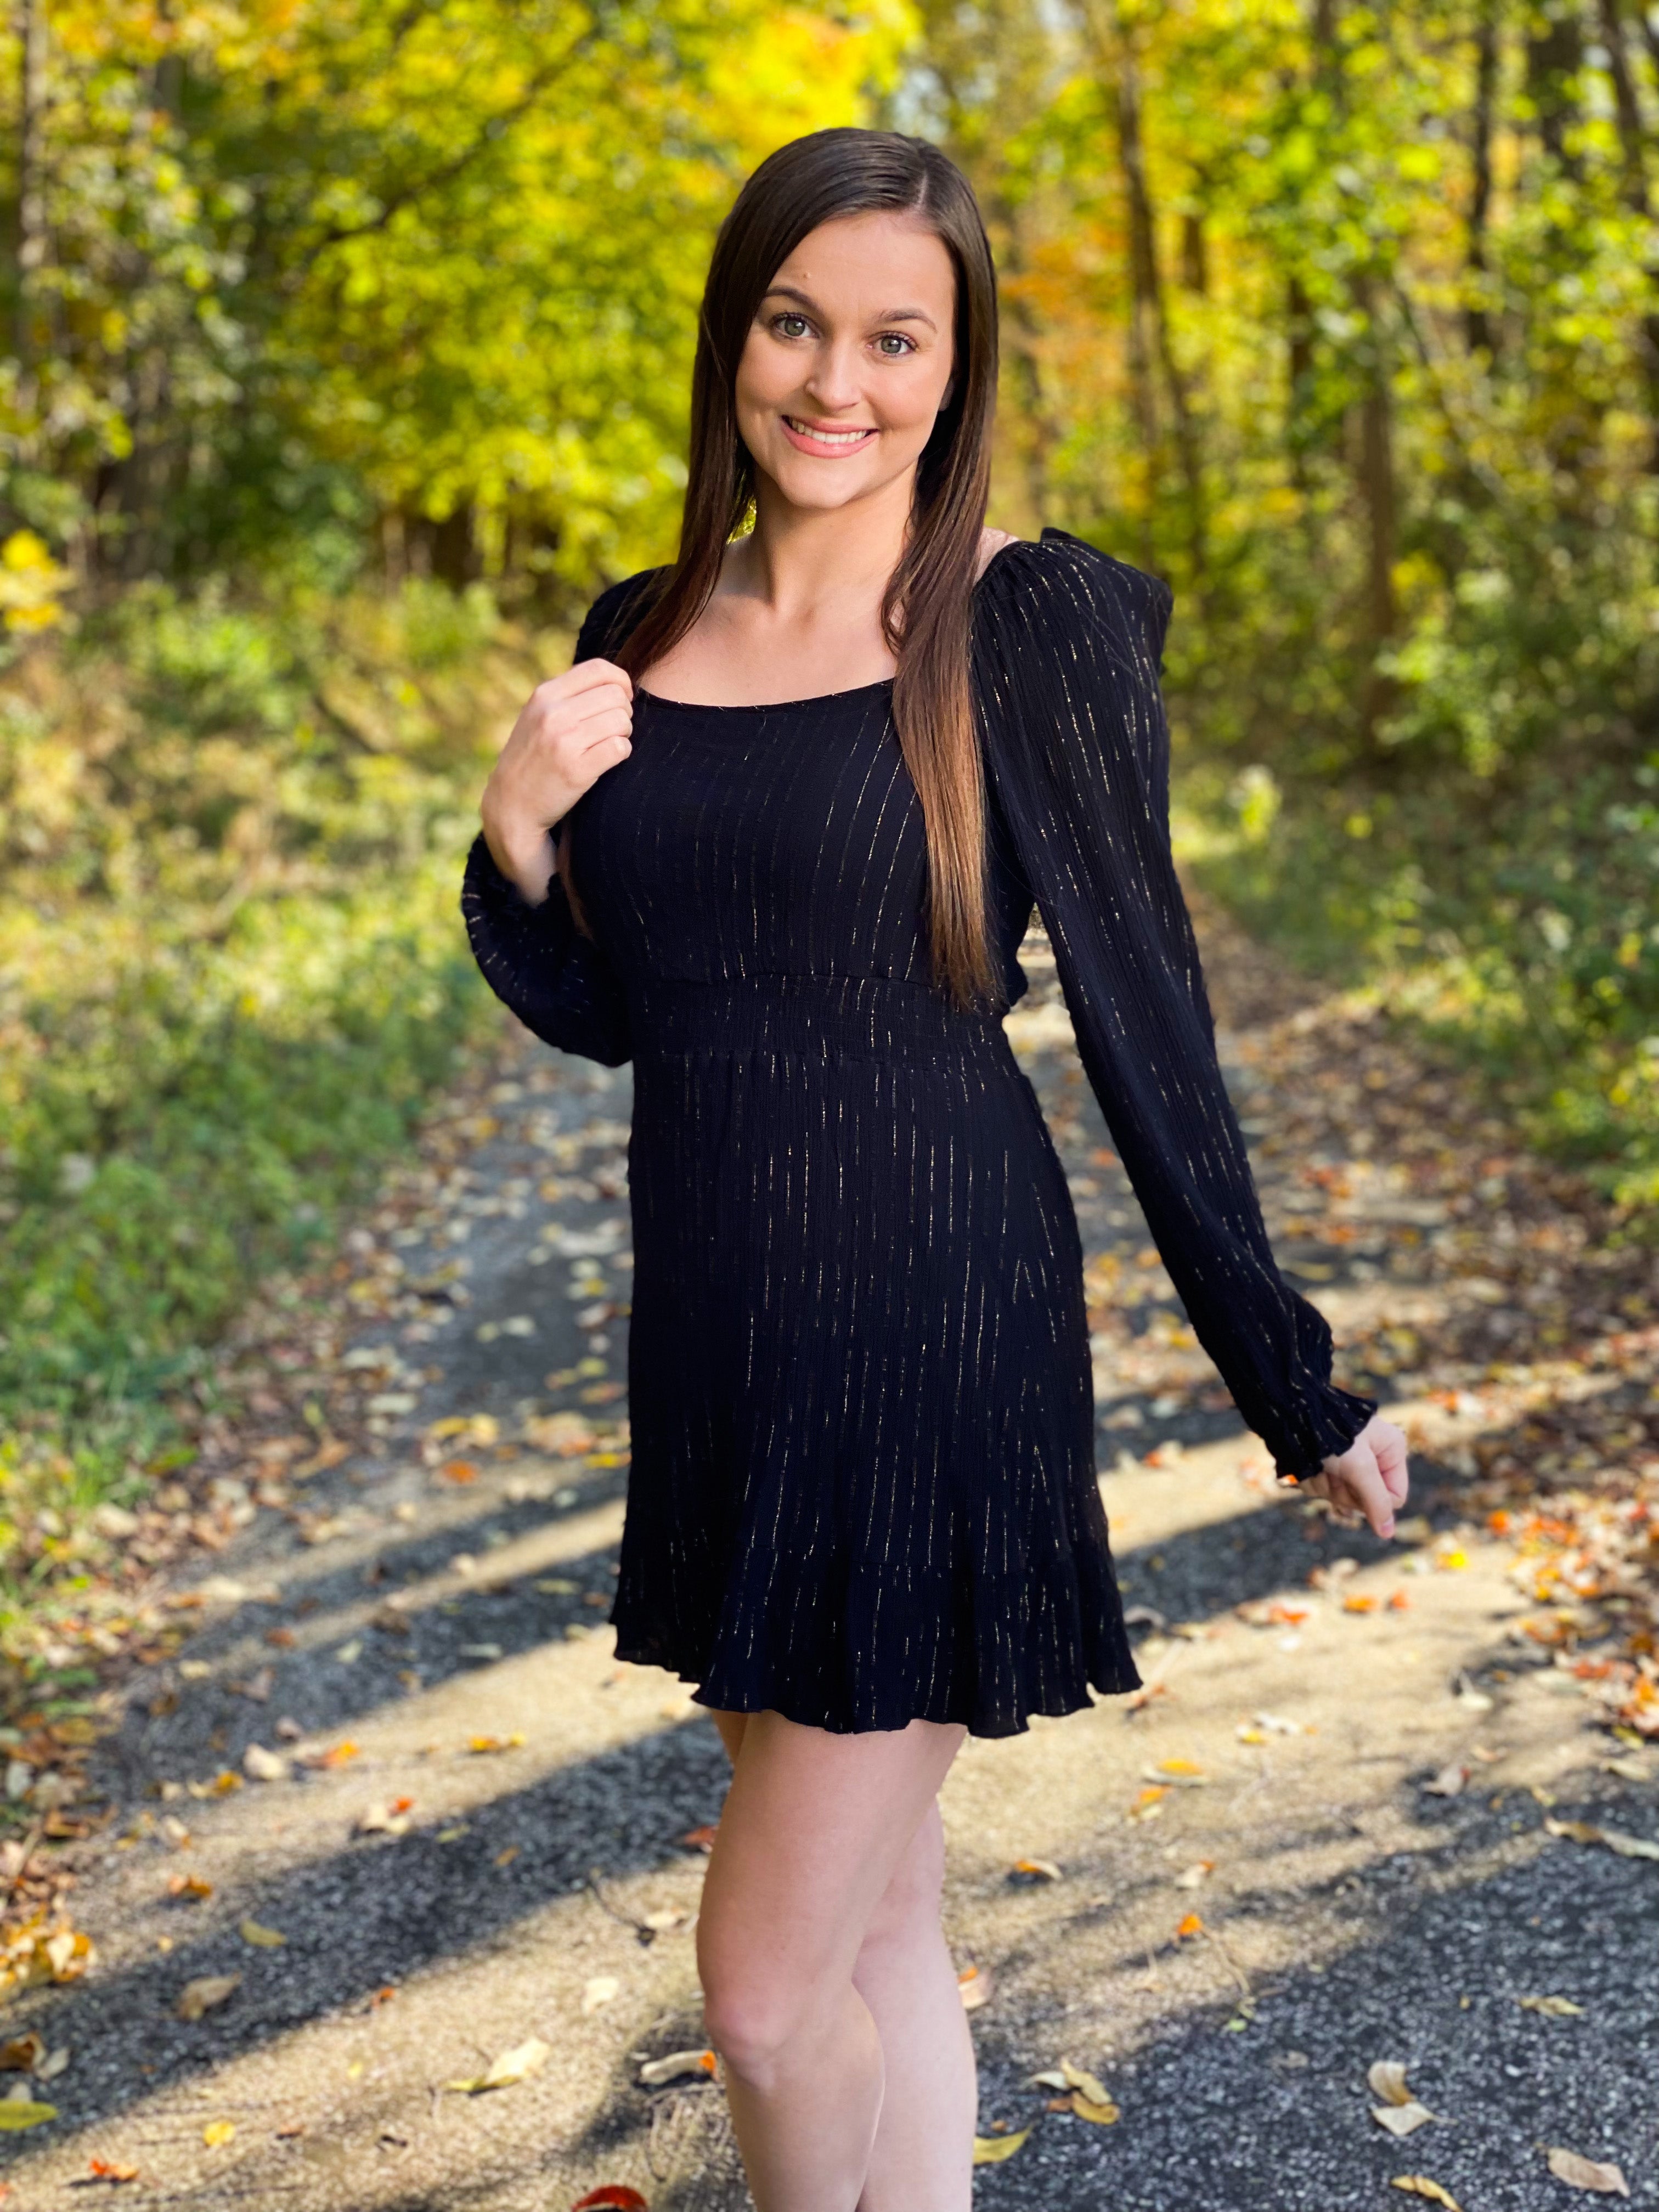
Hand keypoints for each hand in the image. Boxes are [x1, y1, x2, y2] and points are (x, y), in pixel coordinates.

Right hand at [480, 658, 633, 903]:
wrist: (511, 806)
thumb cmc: (532, 758)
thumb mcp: (537, 716)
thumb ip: (567, 695)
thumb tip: (614, 680)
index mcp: (544, 695)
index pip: (600, 669)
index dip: (621, 682)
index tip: (622, 698)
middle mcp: (553, 714)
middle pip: (617, 696)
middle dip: (623, 712)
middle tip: (612, 729)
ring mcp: (564, 742)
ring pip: (622, 721)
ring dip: (623, 734)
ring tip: (607, 745)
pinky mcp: (577, 770)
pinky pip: (621, 749)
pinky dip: (622, 754)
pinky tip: (607, 761)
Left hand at [1299, 1415, 1409, 1538]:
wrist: (1291, 1414)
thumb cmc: (1330, 1435)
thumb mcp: (1360, 1467)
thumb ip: (1377, 1500)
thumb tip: (1388, 1534)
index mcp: (1391, 1450)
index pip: (1395, 1497)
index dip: (1375, 1500)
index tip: (1356, 1484)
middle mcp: (1373, 1457)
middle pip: (1366, 1501)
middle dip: (1345, 1490)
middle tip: (1334, 1468)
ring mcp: (1349, 1463)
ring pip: (1342, 1497)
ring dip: (1326, 1485)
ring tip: (1319, 1462)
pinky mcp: (1329, 1466)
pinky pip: (1324, 1489)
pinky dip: (1314, 1480)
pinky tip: (1309, 1464)